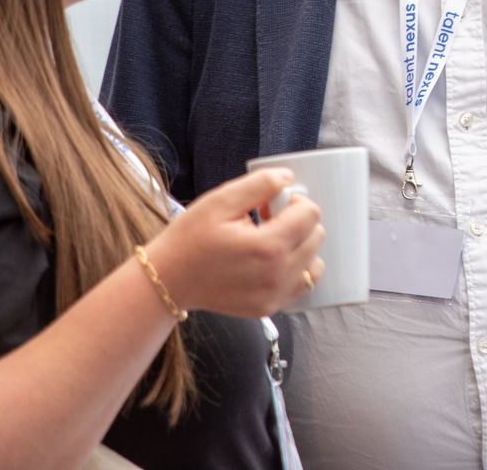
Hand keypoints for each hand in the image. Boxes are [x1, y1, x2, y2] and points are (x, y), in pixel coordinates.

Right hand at [148, 169, 325, 318]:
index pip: (311, 214)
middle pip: (316, 237)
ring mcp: (274, 296)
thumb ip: (260, 184)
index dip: (295, 202)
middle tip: (266, 221)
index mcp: (268, 247)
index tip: (271, 204)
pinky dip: (294, 270)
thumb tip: (288, 178)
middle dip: (297, 223)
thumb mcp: (221, 200)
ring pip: (313, 264)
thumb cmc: (191, 238)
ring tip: (268, 242)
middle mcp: (277, 276)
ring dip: (299, 247)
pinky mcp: (269, 308)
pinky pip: (301, 285)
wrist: (169, 279)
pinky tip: (269, 261)